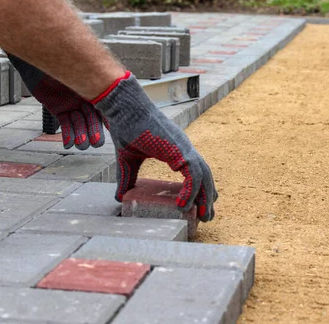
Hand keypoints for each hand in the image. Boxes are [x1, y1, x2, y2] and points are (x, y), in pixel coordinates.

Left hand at [8, 54, 106, 149]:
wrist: (39, 61)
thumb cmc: (62, 62)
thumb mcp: (81, 72)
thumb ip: (93, 82)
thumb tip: (115, 88)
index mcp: (95, 90)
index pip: (105, 109)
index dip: (107, 122)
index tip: (113, 132)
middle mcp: (86, 99)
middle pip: (92, 120)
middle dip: (94, 132)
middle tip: (96, 143)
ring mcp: (73, 105)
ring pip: (79, 124)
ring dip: (80, 135)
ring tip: (81, 145)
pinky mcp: (59, 110)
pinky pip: (65, 124)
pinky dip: (68, 135)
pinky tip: (69, 144)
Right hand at [93, 71, 216, 221]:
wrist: (124, 110)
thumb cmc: (126, 129)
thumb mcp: (127, 161)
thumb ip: (127, 179)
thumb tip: (120, 197)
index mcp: (177, 151)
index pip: (197, 172)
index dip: (200, 189)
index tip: (199, 207)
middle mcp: (185, 149)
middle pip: (205, 176)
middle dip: (208, 197)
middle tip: (207, 217)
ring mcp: (184, 148)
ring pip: (204, 176)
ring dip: (206, 197)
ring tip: (204, 215)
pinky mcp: (180, 149)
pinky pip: (194, 174)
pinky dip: (192, 190)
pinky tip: (185, 205)